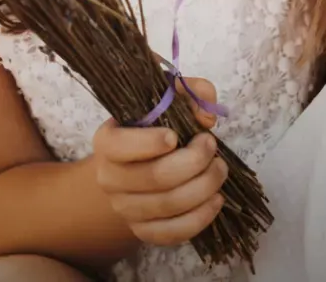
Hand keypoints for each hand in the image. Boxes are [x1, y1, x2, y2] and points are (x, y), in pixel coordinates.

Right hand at [90, 78, 229, 246]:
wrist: (132, 168)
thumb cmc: (152, 129)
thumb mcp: (166, 100)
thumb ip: (190, 92)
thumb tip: (206, 115)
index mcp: (107, 142)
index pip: (122, 146)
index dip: (151, 143)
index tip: (176, 136)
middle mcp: (109, 178)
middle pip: (156, 177)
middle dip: (195, 162)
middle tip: (212, 146)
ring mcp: (125, 208)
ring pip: (170, 205)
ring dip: (204, 187)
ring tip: (219, 170)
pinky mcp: (142, 231)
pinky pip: (174, 232)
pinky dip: (201, 217)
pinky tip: (215, 200)